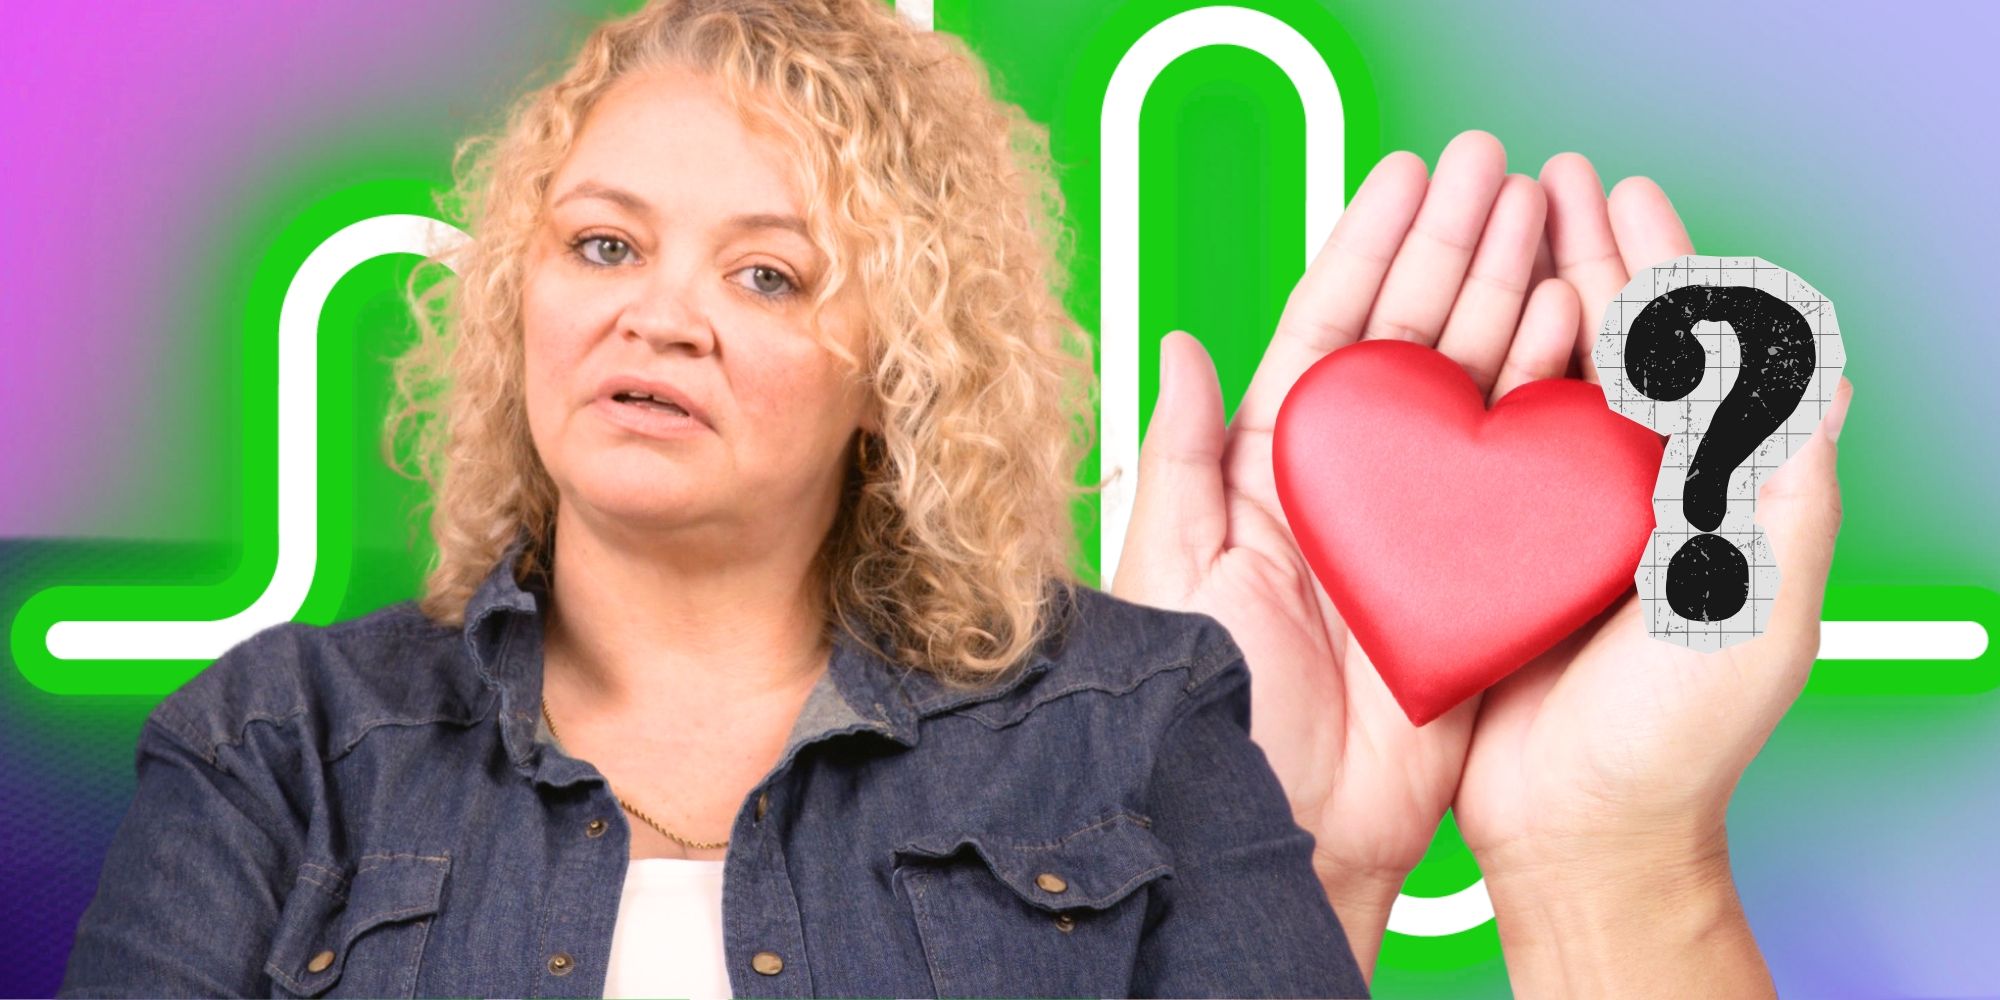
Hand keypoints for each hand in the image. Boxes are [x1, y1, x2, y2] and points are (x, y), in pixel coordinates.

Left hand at [1111, 130, 1582, 978]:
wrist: (1275, 826)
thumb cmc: (1202, 708)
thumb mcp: (1172, 568)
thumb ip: (1181, 454)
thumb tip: (1178, 347)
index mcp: (1271, 471)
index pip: (1328, 332)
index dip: (1368, 250)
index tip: (1406, 177)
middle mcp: (1353, 485)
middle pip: (1413, 341)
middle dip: (1455, 250)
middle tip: (1496, 170)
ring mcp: (1422, 527)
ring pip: (1476, 390)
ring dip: (1511, 303)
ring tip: (1548, 224)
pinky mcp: (1481, 578)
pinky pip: (1523, 477)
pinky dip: (1552, 405)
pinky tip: (1575, 337)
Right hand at [1449, 153, 1852, 996]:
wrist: (1578, 829)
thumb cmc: (1673, 736)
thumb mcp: (1754, 605)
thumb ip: (1780, 487)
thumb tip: (1808, 370)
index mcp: (1711, 492)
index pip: (1691, 352)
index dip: (1660, 265)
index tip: (1622, 200)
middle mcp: (1637, 493)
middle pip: (1613, 344)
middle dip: (1583, 251)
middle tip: (1545, 180)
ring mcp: (1558, 517)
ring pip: (1540, 377)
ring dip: (1519, 291)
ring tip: (1490, 224)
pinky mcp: (1490, 548)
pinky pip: (1478, 441)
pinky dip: (1463, 375)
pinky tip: (1435, 336)